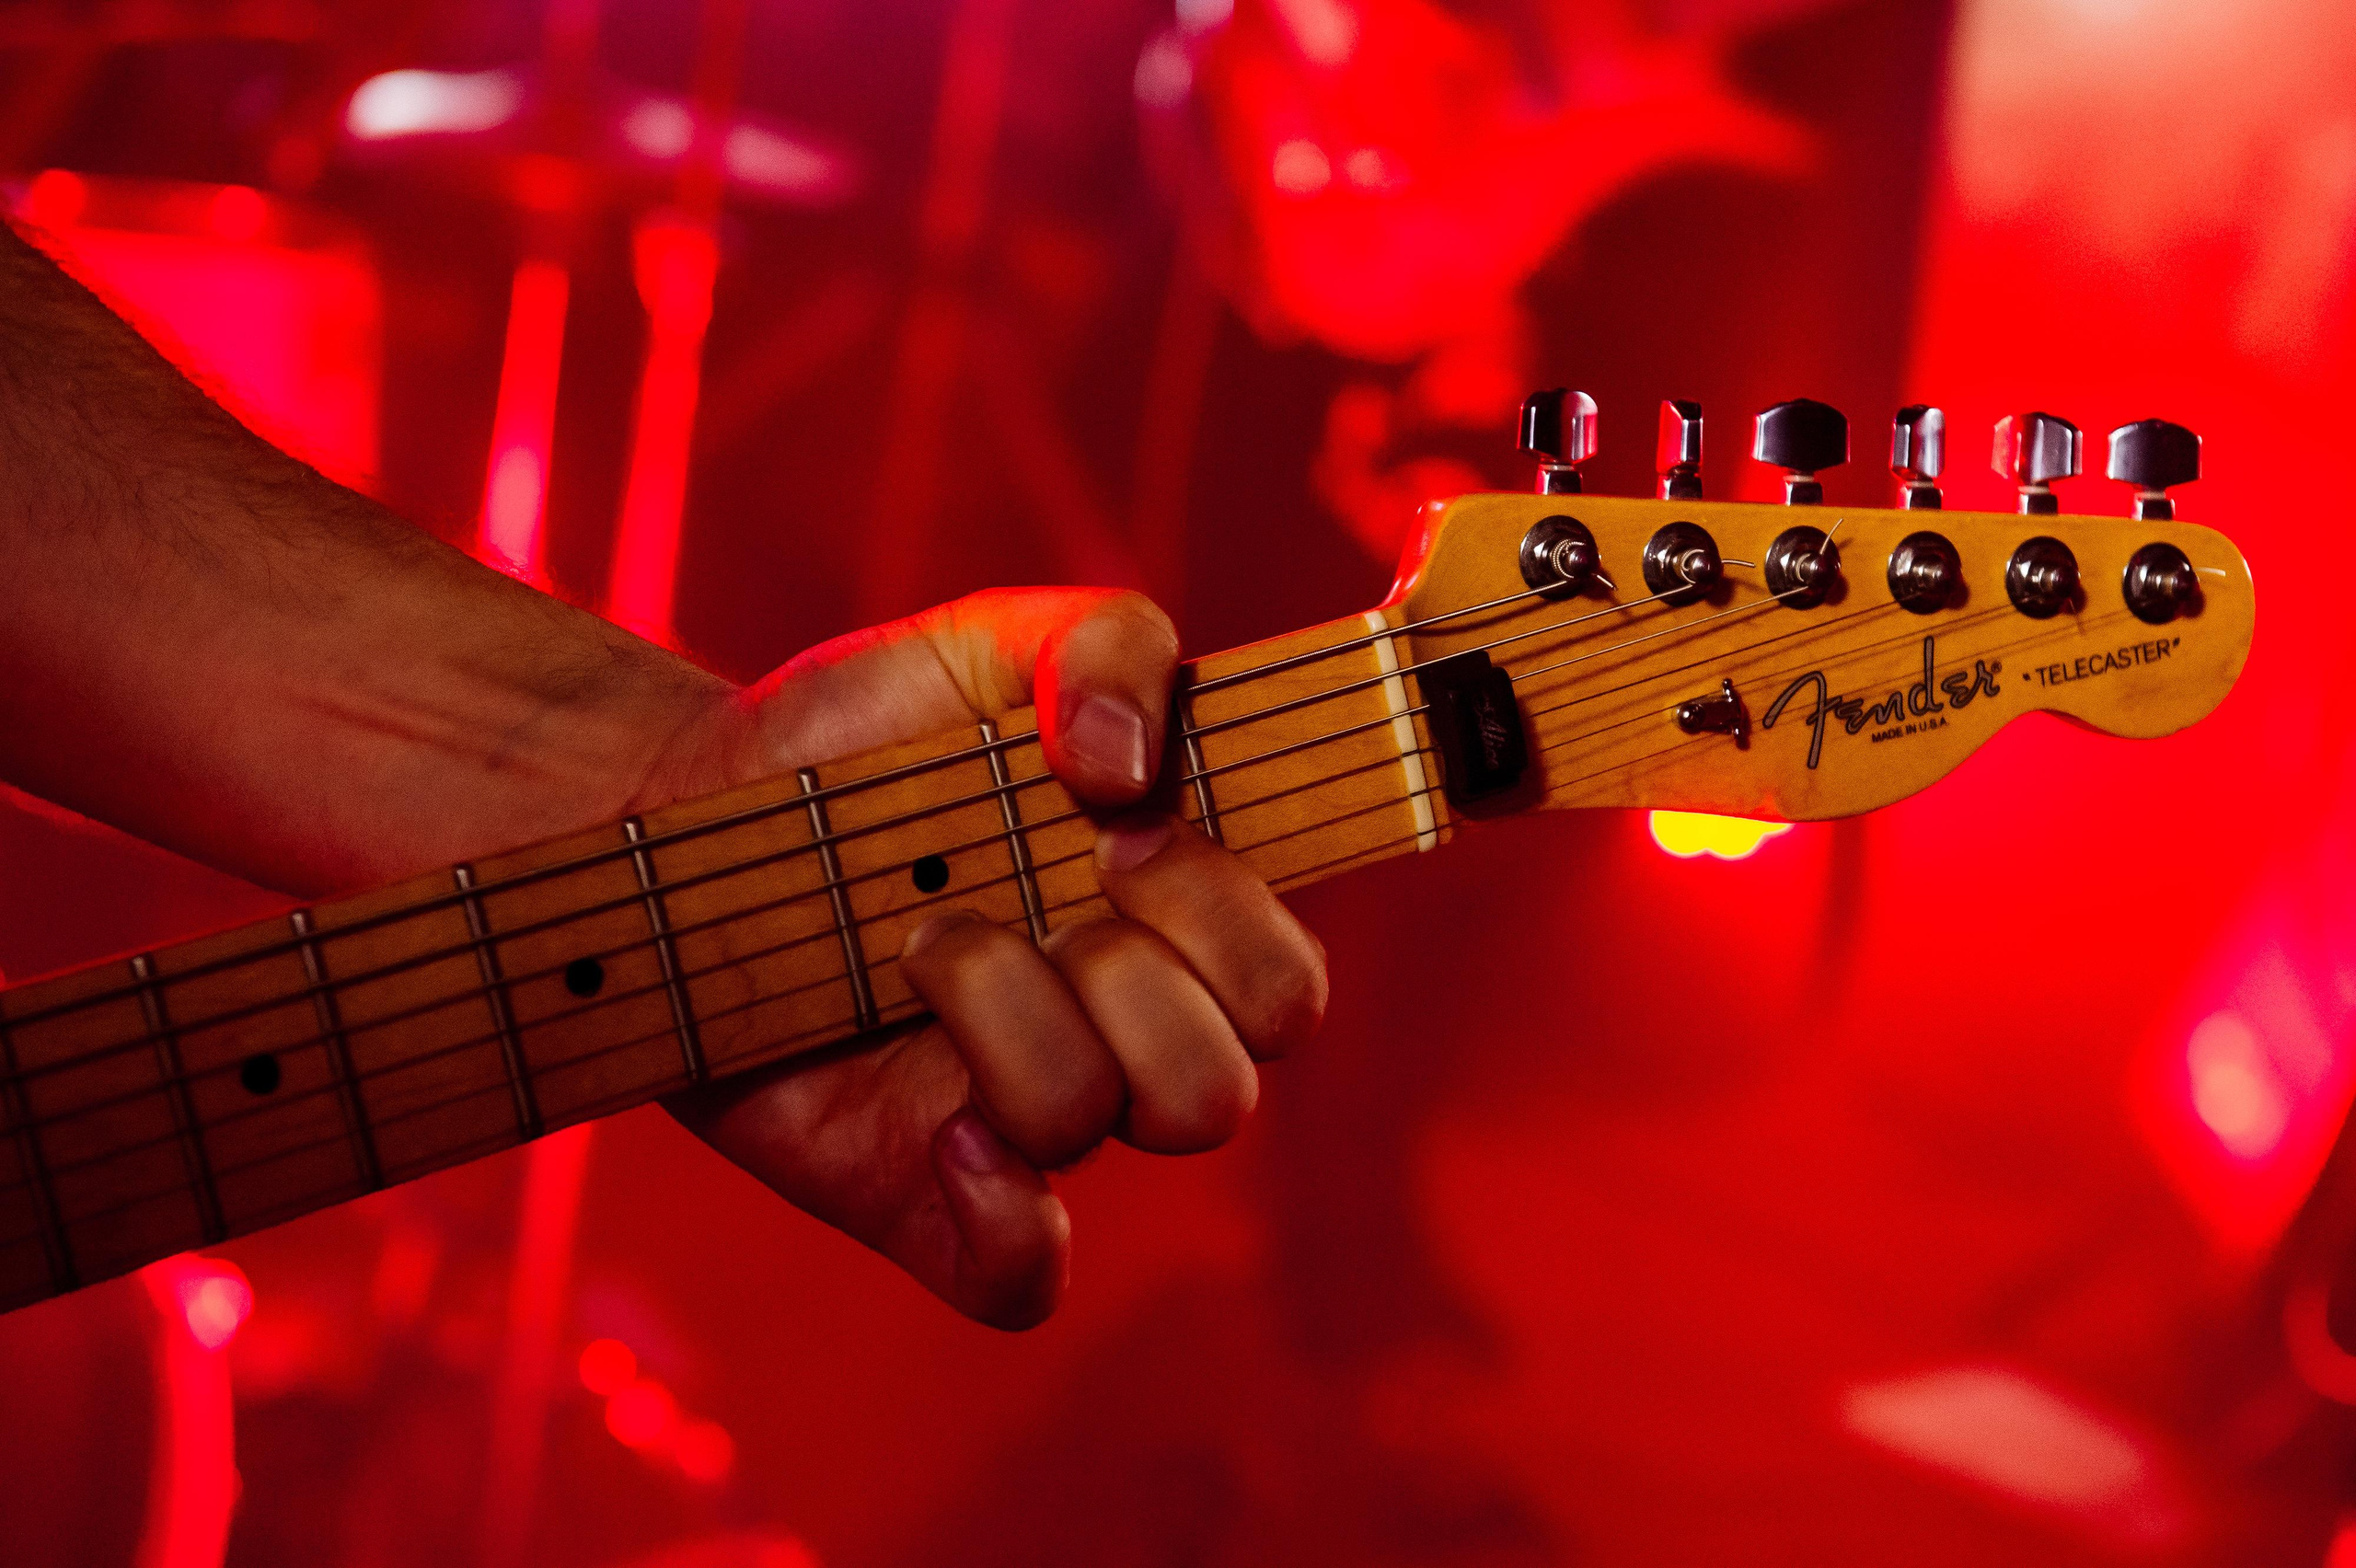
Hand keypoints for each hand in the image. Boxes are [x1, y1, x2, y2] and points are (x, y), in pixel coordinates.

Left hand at [651, 589, 1327, 1328]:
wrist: (681, 814)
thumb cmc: (859, 735)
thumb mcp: (986, 642)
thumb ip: (1104, 645)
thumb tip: (1133, 770)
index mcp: (1163, 921)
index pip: (1284, 984)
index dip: (1232, 921)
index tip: (1118, 831)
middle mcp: (1111, 1031)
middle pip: (1222, 1088)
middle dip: (1133, 985)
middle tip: (1030, 894)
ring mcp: (1018, 1117)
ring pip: (1104, 1134)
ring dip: (1016, 1029)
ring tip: (917, 947)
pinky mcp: (922, 1192)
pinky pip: (1022, 1277)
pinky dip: (1008, 1217)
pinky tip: (943, 1131)